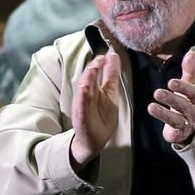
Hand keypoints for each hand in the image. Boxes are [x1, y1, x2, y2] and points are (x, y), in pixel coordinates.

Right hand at [70, 53, 120, 168]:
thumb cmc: (101, 117)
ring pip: (82, 90)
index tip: (107, 54)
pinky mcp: (81, 118)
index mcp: (93, 89)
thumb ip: (110, 75)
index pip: (94, 72)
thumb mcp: (109, 93)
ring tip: (92, 69)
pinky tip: (84, 89)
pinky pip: (81, 107)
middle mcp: (86, 95)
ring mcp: (82, 106)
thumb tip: (113, 55)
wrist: (94, 140)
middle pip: (87, 78)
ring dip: (86, 79)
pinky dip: (82, 98)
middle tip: (100, 59)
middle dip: (92, 68)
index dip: (99, 63)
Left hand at [149, 50, 194, 144]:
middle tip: (157, 92)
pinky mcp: (179, 134)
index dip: (182, 87)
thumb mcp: (191, 85)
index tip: (171, 82)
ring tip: (151, 107)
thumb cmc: (189, 101)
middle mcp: (192, 111)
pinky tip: (165, 131)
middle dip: (171, 99)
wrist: (194, 126)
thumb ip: (190, 70)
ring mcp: (186, 123)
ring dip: (164, 114)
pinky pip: (176, 133)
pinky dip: (171, 132)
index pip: (191, 92)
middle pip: (183, 105)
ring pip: (177, 119)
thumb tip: (192, 52)